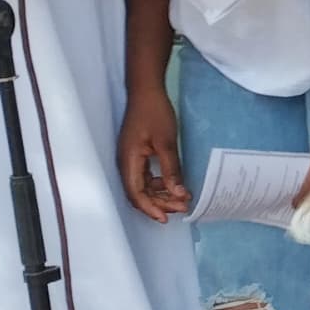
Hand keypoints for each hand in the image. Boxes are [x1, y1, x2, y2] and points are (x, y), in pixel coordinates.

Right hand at [118, 80, 189, 221]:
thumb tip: (178, 194)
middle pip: (139, 193)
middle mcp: (126, 163)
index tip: (165, 218)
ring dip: (161, 194)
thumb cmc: (155, 113)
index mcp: (129, 161)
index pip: (136, 193)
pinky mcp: (137, 155)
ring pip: (144, 186)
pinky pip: (146, 176)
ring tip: (182, 198)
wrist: (146, 91)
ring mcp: (131, 159)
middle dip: (160, 203)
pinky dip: (160, 184)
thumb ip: (171, 169)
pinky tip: (175, 185)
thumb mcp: (166, 142)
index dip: (150, 208)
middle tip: (183, 207)